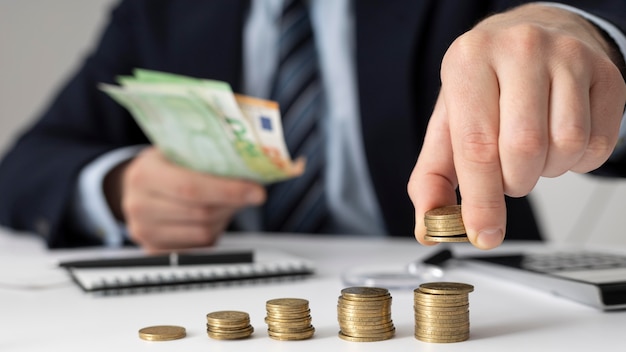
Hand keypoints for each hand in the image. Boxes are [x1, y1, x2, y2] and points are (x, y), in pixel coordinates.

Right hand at [105, 147, 265, 251]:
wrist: (140, 185)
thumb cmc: (165, 165)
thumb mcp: (180, 151)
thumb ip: (209, 160)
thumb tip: (252, 172)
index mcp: (144, 174)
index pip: (191, 187)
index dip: (229, 191)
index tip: (256, 192)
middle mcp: (139, 205)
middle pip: (202, 213)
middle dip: (232, 204)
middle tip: (250, 194)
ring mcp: (145, 232)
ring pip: (204, 233)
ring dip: (223, 219)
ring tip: (224, 203)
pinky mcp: (155, 251)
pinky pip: (199, 248)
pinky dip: (213, 234)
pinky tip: (212, 218)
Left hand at [408, 4, 625, 248]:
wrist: (529, 37)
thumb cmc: (485, 84)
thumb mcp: (448, 122)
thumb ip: (433, 176)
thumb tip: (429, 225)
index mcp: (469, 61)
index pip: (476, 144)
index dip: (481, 199)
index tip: (483, 233)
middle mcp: (519, 49)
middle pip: (523, 148)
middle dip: (513, 182)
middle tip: (504, 173)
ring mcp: (568, 57)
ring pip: (565, 146)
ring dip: (545, 171)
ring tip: (529, 151)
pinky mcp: (606, 74)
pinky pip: (598, 144)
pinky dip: (575, 162)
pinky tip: (556, 142)